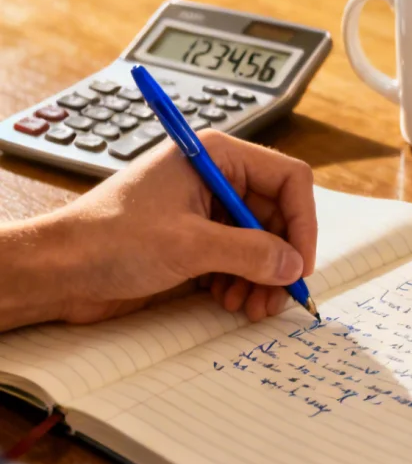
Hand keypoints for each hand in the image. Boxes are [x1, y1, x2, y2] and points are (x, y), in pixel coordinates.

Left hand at [0, 131, 316, 330]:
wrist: (58, 270)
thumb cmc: (108, 239)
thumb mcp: (188, 245)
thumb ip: (250, 253)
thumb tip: (293, 265)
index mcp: (215, 157)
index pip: (287, 179)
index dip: (302, 221)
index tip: (299, 262)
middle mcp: (216, 179)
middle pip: (278, 215)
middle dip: (280, 258)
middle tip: (280, 294)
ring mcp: (206, 211)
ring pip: (261, 242)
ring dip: (263, 277)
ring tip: (252, 306)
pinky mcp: (196, 240)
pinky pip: (239, 259)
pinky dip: (243, 282)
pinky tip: (230, 301)